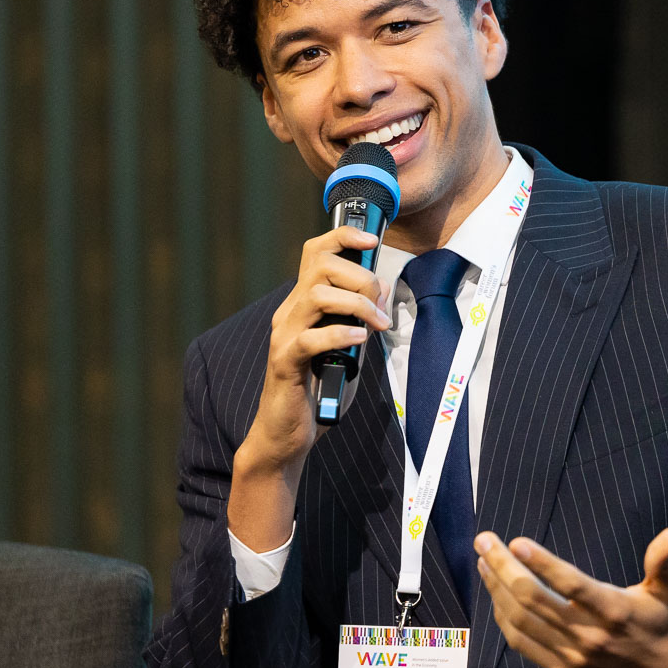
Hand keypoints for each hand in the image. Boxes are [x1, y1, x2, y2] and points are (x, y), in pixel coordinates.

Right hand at [229, 225, 391, 550]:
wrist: (286, 431)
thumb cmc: (318, 386)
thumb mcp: (344, 343)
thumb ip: (357, 317)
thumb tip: (382, 294)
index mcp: (303, 302)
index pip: (316, 250)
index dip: (344, 236)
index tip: (373, 240)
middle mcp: (290, 312)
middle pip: (321, 265)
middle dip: (362, 277)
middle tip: (381, 305)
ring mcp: (284, 335)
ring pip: (318, 294)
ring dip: (358, 305)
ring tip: (378, 326)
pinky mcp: (284, 362)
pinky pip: (311, 337)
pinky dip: (341, 334)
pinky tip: (360, 341)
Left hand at [475, 527, 667, 667]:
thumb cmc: (665, 620)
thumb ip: (662, 560)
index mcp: (614, 609)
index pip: (571, 584)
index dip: (542, 563)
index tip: (515, 542)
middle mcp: (590, 635)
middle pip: (534, 599)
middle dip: (503, 567)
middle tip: (484, 541)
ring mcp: (573, 656)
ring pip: (521, 621)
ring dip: (496, 589)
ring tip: (484, 562)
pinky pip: (523, 643)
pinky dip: (504, 618)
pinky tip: (497, 595)